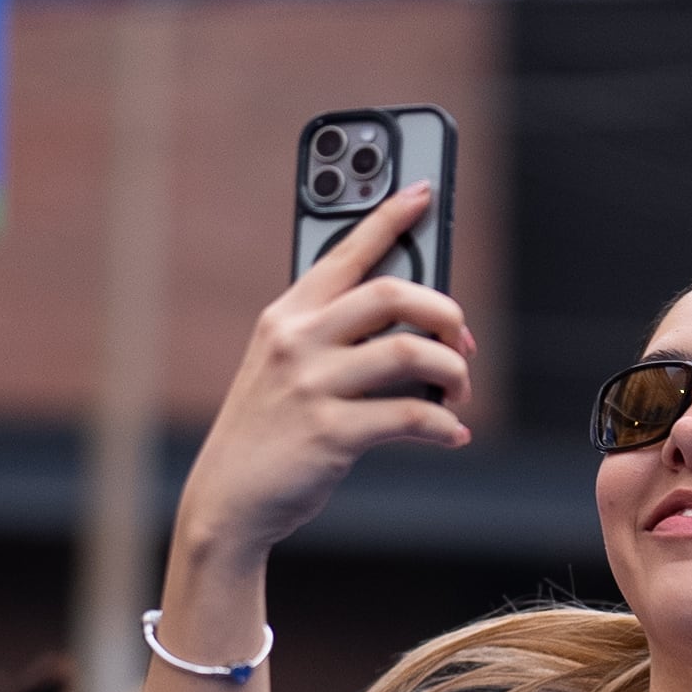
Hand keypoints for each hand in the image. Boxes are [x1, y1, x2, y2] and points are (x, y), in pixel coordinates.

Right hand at [166, 184, 473, 562]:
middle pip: (393, 294)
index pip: (345, 250)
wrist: (229, 499)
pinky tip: (451, 433)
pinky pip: (412, 416)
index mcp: (287, 315)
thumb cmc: (269, 429)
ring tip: (459, 391)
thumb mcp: (283, 368)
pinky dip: (444, 425)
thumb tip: (416, 328)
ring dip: (454, 371)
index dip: (389, 217)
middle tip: (463, 339)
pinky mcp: (331, 433)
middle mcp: (297, 341)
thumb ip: (331, 337)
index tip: (424, 192)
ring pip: (412, 353)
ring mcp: (312, 386)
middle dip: (446, 311)